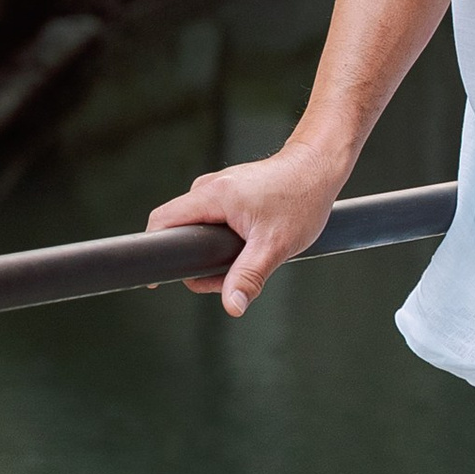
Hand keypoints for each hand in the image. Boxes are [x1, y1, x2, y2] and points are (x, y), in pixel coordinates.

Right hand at [147, 135, 354, 315]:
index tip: (158, 278)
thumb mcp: (275, 245)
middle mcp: (208, 188)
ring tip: (249, 254)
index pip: (161, 222)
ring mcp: (218, 188)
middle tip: (229, 275)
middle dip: (198, 261)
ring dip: (215, 251)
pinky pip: (212, 221)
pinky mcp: (229, 192)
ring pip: (198, 229)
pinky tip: (250, 243)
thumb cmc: (301, 198)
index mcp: (211, 195)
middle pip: (179, 231)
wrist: (319, 167)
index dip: (155, 251)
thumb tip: (231, 307)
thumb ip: (249, 276)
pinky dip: (224, 238)